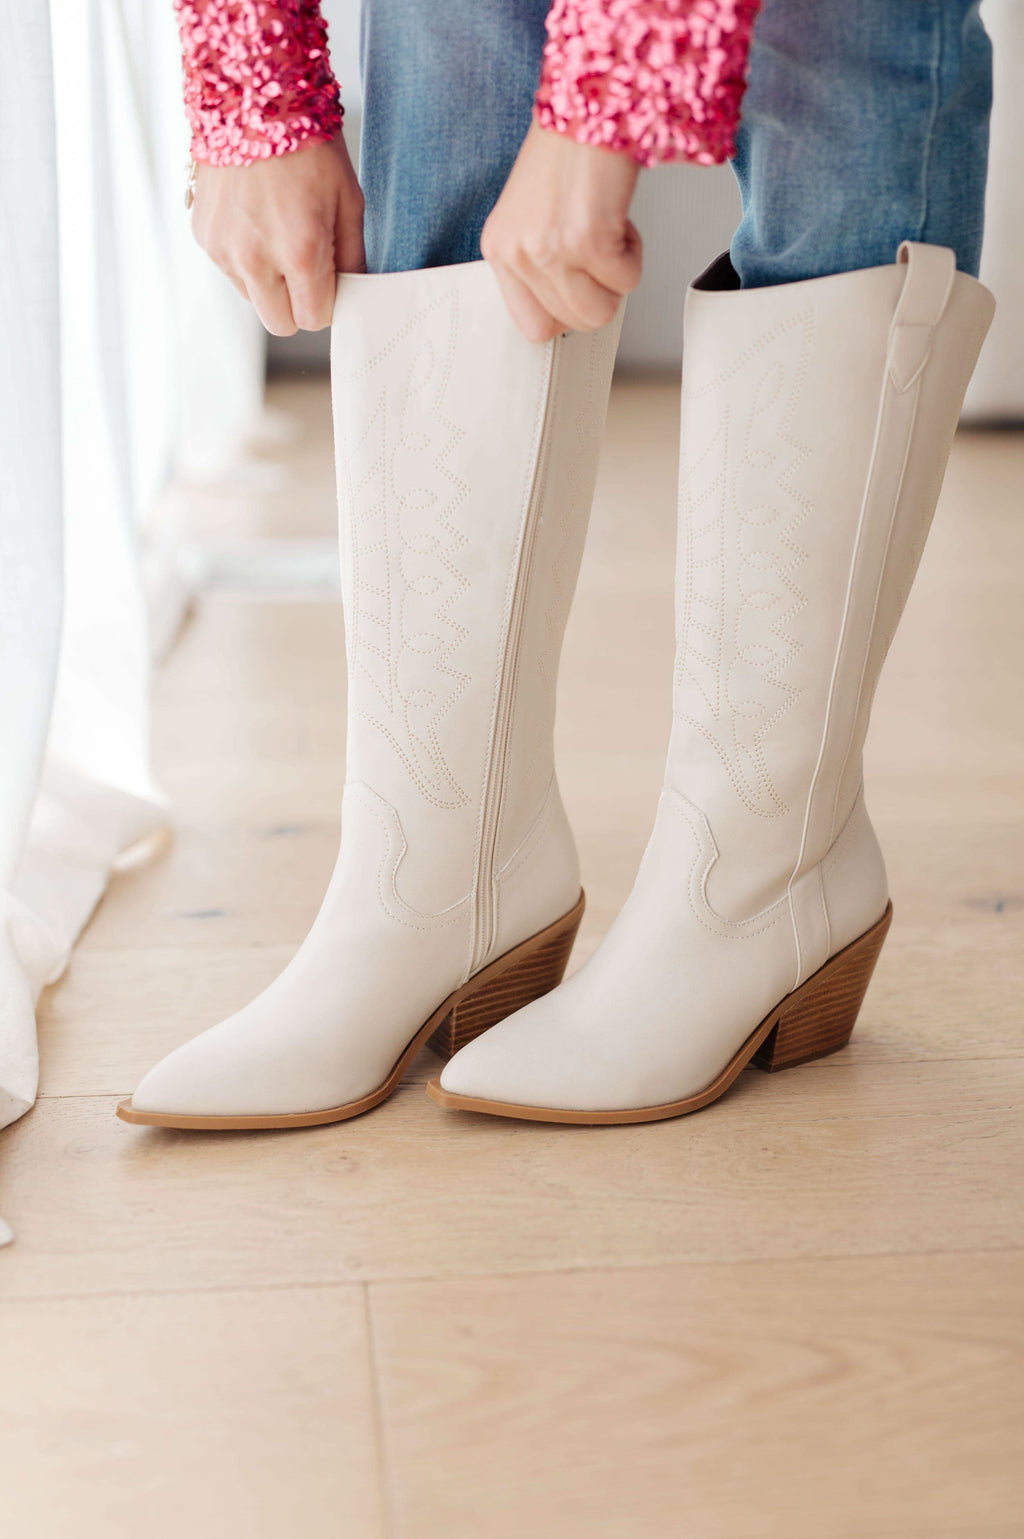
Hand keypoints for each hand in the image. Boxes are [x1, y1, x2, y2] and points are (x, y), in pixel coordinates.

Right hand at [191, 132, 364, 335]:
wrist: (253, 95)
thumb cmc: (308, 145)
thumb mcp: (349, 202)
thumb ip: (351, 260)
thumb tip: (350, 293)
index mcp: (299, 254)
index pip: (314, 320)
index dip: (326, 303)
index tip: (329, 280)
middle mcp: (256, 260)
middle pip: (280, 324)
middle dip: (296, 304)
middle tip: (306, 267)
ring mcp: (224, 250)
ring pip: (253, 299)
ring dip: (268, 281)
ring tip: (277, 231)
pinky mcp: (203, 237)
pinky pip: (230, 269)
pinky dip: (244, 256)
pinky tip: (254, 217)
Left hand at [481, 121, 641, 341]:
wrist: (588, 102)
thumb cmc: (566, 151)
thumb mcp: (531, 215)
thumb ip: (538, 263)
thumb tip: (569, 305)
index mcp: (499, 249)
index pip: (531, 326)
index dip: (567, 315)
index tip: (582, 292)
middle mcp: (518, 252)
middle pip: (572, 323)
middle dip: (599, 294)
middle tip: (601, 253)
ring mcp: (549, 250)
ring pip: (599, 312)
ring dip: (617, 279)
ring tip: (609, 235)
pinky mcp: (586, 241)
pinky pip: (627, 281)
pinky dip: (635, 253)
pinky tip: (619, 218)